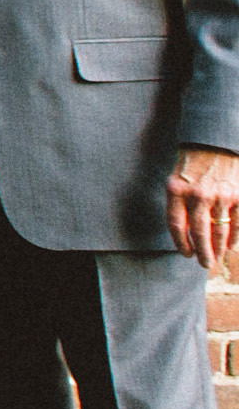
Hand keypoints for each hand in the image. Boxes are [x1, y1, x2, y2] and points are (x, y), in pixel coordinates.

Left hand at [170, 147, 238, 268]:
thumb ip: (179, 206)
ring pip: (219, 232)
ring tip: (217, 257)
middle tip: (204, 264)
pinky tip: (231, 245)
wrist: (215, 144)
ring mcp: (220, 196)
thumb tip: (188, 236)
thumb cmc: (193, 166)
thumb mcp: (177, 181)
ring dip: (218, 249)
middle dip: (202, 253)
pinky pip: (237, 224)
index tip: (186, 254)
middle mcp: (198, 195)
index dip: (181, 244)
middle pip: (199, 233)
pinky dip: (234, 238)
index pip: (176, 225)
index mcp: (176, 190)